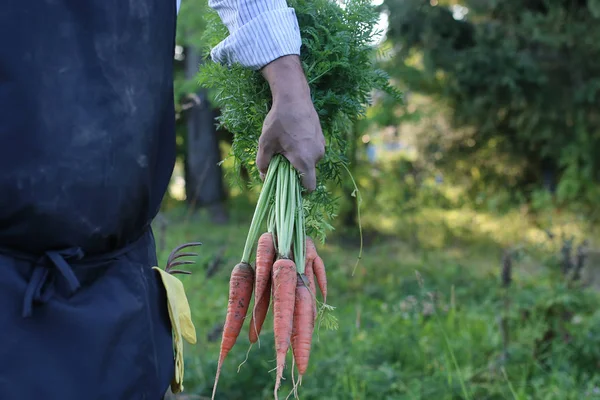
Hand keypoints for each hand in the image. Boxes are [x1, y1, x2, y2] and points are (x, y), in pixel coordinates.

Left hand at [257, 55, 324, 191]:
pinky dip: (303, 151)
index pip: (309, 187)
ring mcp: (321, 146)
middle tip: (280, 161)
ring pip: (310, 162)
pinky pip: (312, 152)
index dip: (299, 191)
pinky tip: (293, 139)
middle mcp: (317, 155)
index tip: (287, 186)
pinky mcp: (321, 138)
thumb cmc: (279, 121)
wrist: (294, 97)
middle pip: (307, 174)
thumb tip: (264, 176)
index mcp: (305, 160)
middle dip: (294, 172)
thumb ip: (263, 163)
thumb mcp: (265, 143)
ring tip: (286, 146)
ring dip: (299, 161)